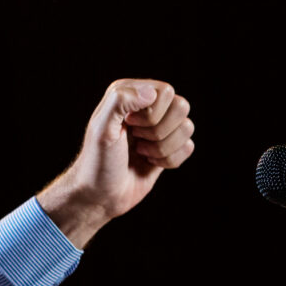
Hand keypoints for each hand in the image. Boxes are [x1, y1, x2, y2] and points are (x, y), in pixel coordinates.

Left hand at [37, 79, 194, 247]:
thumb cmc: (97, 161)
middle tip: (136, 139)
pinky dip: (168, 160)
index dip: (152, 112)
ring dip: (162, 147)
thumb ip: (120, 101)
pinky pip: (188, 147)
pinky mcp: (170, 148)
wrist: (101, 194)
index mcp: (131, 92)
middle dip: (159, 130)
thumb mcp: (101, 128)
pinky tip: (149, 162)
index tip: (129, 125)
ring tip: (140, 152)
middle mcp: (149, 106)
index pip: (166, 91)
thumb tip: (151, 93)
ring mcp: (161, 127)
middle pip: (181, 107)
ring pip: (187, 128)